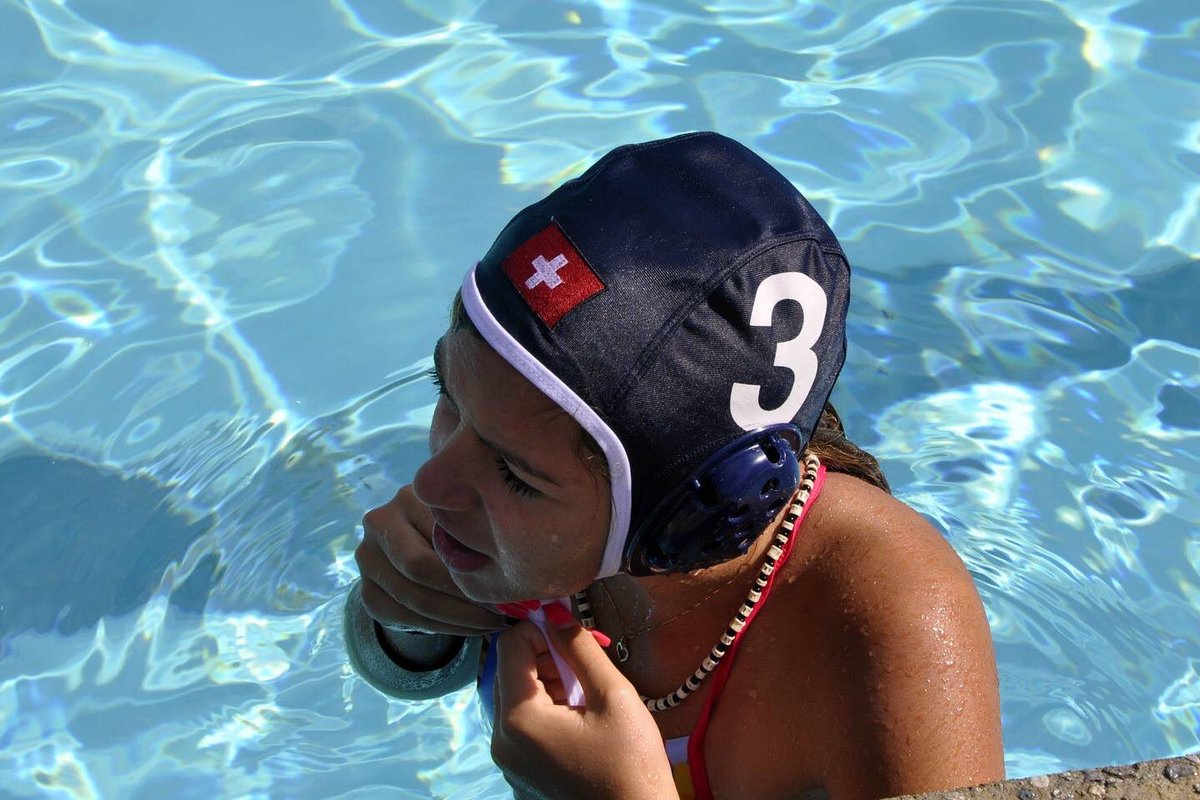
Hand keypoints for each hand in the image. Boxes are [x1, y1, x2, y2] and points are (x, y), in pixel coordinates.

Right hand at [355, 485, 503, 635]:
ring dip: (459, 617)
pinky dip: (444, 628)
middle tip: (502, 610)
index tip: (510, 580)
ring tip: (493, 623)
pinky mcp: (367, 593)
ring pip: (414, 597)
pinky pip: (406, 618)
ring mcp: (366, 558)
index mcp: (409, 496)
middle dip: (465, 593)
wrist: (418, 559)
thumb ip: (479, 533)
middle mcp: (379, 521)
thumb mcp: (467, 524)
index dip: (475, 560)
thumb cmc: (456, 534)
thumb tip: (517, 561)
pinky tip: (473, 629)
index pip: (439, 532)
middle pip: (419, 566)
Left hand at [492, 620, 677, 799]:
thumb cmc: (632, 765)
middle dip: (546, 657)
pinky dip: (548, 712)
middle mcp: (502, 741)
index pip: (510, 646)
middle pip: (510, 672)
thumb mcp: (613, 697)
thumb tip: (556, 612)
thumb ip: (580, 649)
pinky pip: (524, 728)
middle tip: (588, 664)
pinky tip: (583, 722)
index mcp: (518, 719)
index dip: (541, 629)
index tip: (574, 634)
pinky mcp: (521, 776)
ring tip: (589, 696)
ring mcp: (509, 763)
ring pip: (518, 699)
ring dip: (549, 683)